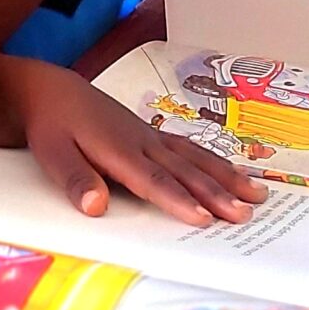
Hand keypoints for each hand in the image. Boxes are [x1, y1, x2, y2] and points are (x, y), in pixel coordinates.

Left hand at [12, 61, 267, 225]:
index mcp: (118, 150)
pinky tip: (235, 174)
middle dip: (217, 193)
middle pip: (184, 172)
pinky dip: (216, 163)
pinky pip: (192, 150)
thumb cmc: (51, 125)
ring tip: (257, 196)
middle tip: (244, 214)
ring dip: (227, 178)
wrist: (52, 91)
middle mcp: (143, 142)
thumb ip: (74, 179)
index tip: (204, 218)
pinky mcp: (154, 135)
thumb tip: (96, 207)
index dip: (178, 200)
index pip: (152, 181)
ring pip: (196, 159)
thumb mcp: (51, 152)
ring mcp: (152, 137)